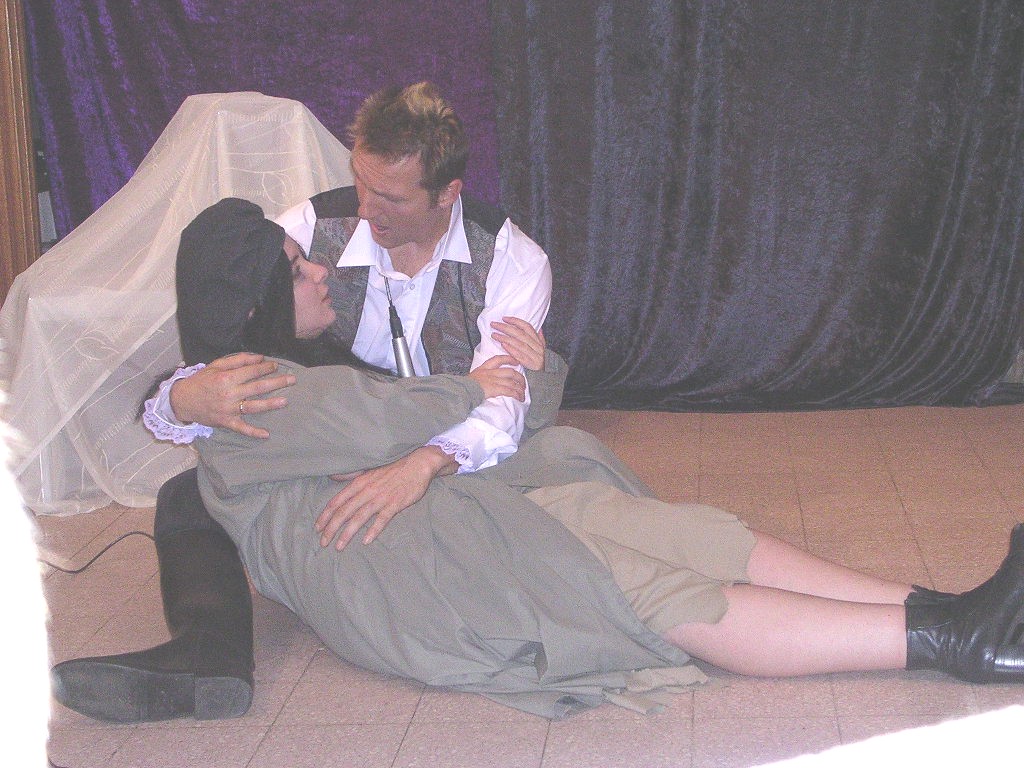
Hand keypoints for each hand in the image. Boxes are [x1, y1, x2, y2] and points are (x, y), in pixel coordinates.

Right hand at [169, 352, 295, 438]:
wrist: (182, 400)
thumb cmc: (201, 381)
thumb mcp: (216, 365)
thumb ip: (238, 360)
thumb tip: (259, 357)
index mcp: (226, 378)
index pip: (251, 372)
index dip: (265, 368)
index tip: (276, 365)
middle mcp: (229, 394)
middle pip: (257, 387)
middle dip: (276, 382)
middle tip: (292, 380)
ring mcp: (228, 409)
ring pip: (253, 406)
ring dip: (270, 404)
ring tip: (285, 401)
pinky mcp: (226, 422)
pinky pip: (241, 428)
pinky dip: (253, 432)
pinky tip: (267, 434)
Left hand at [315, 446, 457, 548]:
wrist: (417, 464)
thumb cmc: (393, 468)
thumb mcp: (369, 469)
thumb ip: (351, 475)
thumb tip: (333, 476)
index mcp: (359, 483)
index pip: (337, 501)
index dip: (325, 515)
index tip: (318, 528)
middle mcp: (367, 491)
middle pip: (344, 512)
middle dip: (331, 528)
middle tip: (323, 542)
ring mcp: (380, 498)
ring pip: (359, 518)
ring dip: (347, 533)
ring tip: (339, 547)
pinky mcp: (395, 504)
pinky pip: (382, 519)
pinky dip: (373, 530)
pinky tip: (366, 541)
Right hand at [467, 355, 526, 399]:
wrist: (461, 390)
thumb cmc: (463, 386)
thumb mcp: (471, 377)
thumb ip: (480, 377)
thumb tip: (485, 382)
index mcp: (484, 368)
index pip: (498, 359)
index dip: (509, 359)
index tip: (516, 361)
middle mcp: (490, 372)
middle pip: (510, 371)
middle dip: (519, 377)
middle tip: (523, 382)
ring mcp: (493, 380)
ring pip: (512, 382)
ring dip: (519, 389)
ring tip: (522, 394)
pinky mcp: (495, 388)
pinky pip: (509, 391)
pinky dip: (516, 394)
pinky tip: (519, 397)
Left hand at [490, 316, 544, 370]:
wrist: (546, 377)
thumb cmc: (540, 362)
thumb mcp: (542, 349)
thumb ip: (540, 338)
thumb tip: (540, 329)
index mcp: (538, 341)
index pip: (527, 327)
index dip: (515, 321)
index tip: (504, 318)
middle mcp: (536, 346)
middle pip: (520, 334)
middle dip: (506, 328)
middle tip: (494, 324)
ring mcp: (534, 355)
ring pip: (518, 343)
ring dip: (505, 338)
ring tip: (494, 335)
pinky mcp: (531, 364)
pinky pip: (520, 356)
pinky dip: (511, 350)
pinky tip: (503, 345)